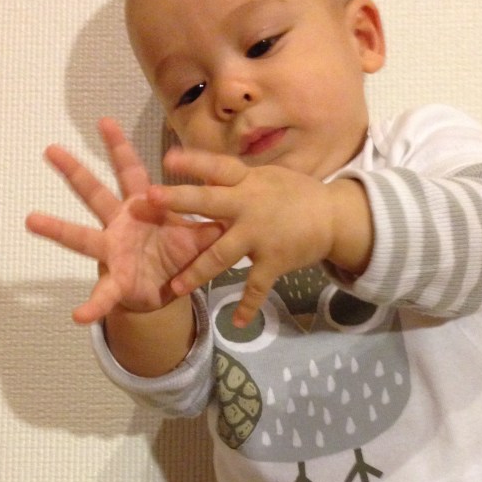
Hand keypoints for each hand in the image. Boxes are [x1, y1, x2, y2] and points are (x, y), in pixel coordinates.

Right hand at [26, 118, 222, 323]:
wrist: (170, 290)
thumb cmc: (179, 255)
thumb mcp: (199, 237)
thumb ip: (211, 222)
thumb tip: (232, 202)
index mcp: (143, 208)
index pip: (131, 172)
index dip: (120, 149)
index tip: (104, 122)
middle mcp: (120, 224)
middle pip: (95, 194)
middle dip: (75, 172)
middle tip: (50, 149)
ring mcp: (113, 252)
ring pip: (82, 237)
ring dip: (58, 229)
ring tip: (31, 219)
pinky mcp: (117, 282)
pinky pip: (104, 294)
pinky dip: (93, 305)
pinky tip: (78, 315)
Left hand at [148, 147, 370, 328]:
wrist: (333, 217)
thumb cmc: (297, 194)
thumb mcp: (267, 178)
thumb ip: (238, 181)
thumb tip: (208, 173)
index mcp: (247, 182)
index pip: (217, 168)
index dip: (193, 162)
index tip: (167, 159)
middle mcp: (250, 207)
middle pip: (209, 202)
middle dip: (179, 201)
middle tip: (149, 198)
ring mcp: (260, 237)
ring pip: (221, 255)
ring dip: (197, 272)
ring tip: (174, 288)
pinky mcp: (273, 262)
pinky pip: (257, 287)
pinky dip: (248, 306)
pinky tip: (237, 323)